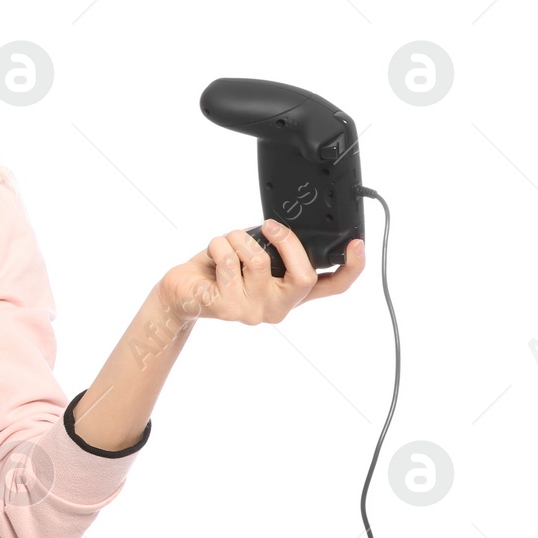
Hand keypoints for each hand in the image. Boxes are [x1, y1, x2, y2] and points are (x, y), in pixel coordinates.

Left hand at [157, 221, 365, 324]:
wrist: (180, 293)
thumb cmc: (217, 273)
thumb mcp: (254, 260)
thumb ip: (276, 252)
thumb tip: (285, 226)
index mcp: (290, 295)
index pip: (333, 287)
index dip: (351, 267)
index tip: (358, 244)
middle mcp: (277, 308)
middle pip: (303, 275)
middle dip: (286, 240)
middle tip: (268, 225)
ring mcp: (253, 312)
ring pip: (259, 259)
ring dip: (238, 238)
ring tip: (225, 243)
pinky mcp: (228, 308)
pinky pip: (229, 261)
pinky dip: (218, 245)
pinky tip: (211, 255)